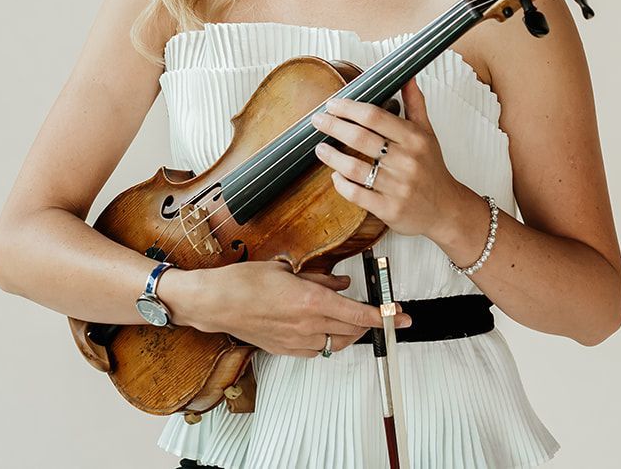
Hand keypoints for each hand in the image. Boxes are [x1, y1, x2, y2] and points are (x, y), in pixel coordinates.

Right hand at [162, 260, 410, 357]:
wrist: (217, 303)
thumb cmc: (245, 281)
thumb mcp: (287, 269)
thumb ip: (320, 278)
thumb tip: (342, 283)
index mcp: (312, 301)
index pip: (359, 313)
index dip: (385, 316)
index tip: (403, 317)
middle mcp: (308, 324)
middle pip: (352, 329)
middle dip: (369, 323)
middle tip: (381, 314)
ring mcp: (297, 341)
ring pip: (337, 342)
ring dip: (348, 331)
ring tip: (350, 318)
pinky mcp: (286, 350)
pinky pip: (318, 350)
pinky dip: (328, 340)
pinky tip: (324, 329)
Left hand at [310, 77, 465, 241]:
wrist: (446, 209)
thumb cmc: (432, 169)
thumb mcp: (427, 133)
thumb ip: (415, 104)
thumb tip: (407, 76)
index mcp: (413, 139)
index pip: (374, 116)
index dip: (349, 108)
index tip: (332, 104)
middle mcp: (406, 161)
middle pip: (360, 138)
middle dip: (333, 126)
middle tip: (318, 121)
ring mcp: (397, 186)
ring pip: (354, 167)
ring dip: (332, 156)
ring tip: (320, 148)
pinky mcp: (389, 209)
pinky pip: (356, 194)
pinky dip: (341, 183)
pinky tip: (335, 175)